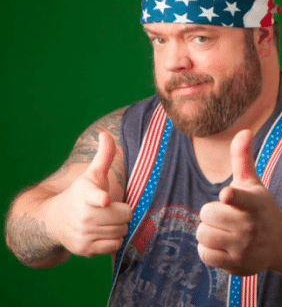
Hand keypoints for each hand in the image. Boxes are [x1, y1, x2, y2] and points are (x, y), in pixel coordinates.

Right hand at [45, 132, 132, 257]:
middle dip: (123, 212)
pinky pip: (115, 246)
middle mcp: (84, 215)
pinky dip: (114, 240)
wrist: (55, 220)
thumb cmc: (80, 193)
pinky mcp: (86, 250)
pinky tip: (104, 232)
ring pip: (121, 231)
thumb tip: (105, 133)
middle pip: (124, 215)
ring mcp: (84, 234)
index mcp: (86, 193)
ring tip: (107, 220)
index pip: (95, 195)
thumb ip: (104, 155)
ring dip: (119, 226)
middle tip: (113, 209)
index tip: (105, 200)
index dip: (101, 198)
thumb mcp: (91, 174)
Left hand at [196, 130, 281, 275]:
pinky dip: (207, 248)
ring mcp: (244, 249)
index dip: (233, 196)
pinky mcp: (237, 266)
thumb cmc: (260, 207)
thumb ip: (242, 157)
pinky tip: (220, 243)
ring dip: (207, 230)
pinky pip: (204, 255)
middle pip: (207, 215)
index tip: (227, 194)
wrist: (279, 242)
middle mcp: (251, 227)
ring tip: (221, 229)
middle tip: (224, 213)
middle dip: (211, 212)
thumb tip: (243, 130)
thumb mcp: (253, 182)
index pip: (242, 198)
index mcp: (255, 203)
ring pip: (203, 235)